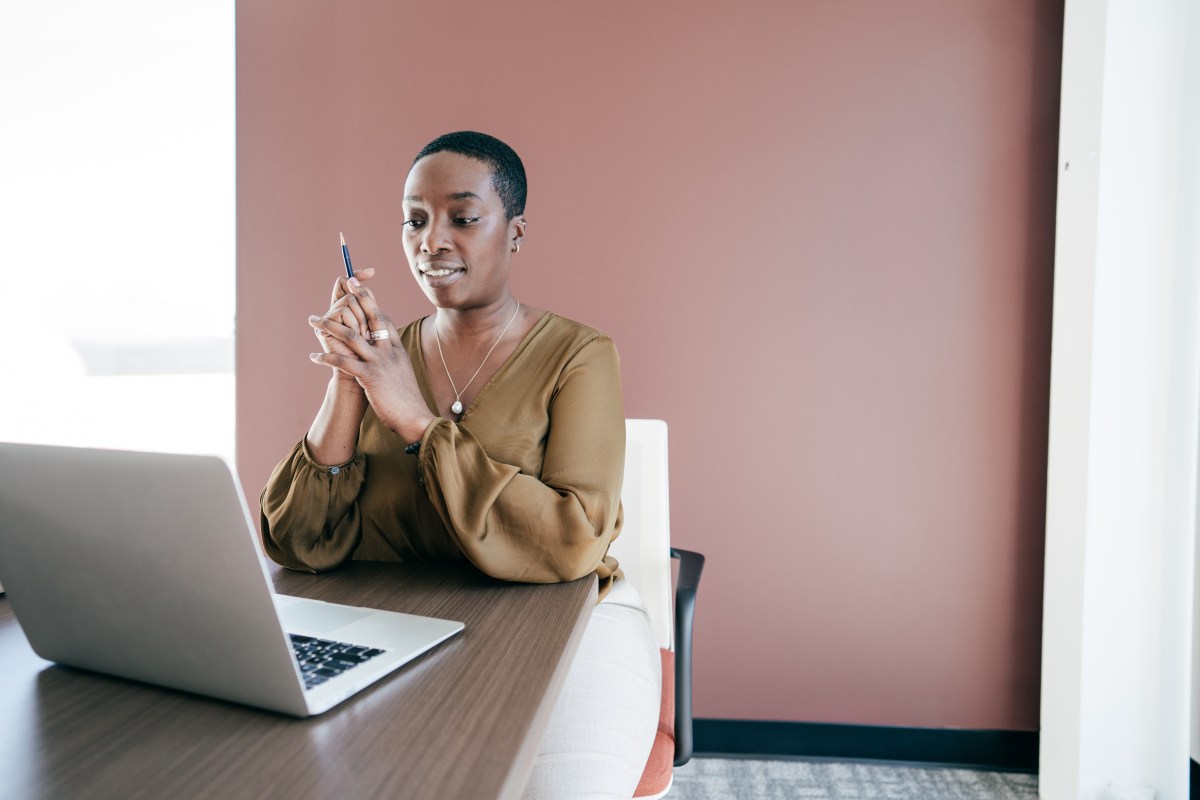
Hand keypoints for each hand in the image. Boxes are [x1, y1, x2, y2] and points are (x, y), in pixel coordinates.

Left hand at [308, 280, 435, 441]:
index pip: (383, 319)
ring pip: (351, 336)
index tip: (361, 289)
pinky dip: (326, 358)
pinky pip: (343, 362)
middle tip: (345, 283)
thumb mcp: (402, 373)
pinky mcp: (369, 377)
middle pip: (371, 317)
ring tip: (313, 320)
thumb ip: (392, 360)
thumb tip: (384, 355)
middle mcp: (389, 350)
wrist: (415, 417)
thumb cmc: (407, 399)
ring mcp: (379, 362)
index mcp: (397, 349)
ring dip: (329, 326)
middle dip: (357, 298)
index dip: (371, 302)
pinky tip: (314, 357)